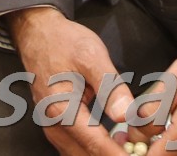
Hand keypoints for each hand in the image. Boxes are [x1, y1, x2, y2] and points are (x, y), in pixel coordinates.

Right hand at [12, 5, 131, 155]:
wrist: (38, 33)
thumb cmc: (65, 42)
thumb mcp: (92, 57)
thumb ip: (110, 88)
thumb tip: (126, 116)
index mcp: (62, 110)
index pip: (95, 144)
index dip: (118, 155)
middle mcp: (53, 125)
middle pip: (85, 155)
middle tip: (138, 153)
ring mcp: (51, 127)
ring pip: (78, 154)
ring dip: (101, 154)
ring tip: (128, 150)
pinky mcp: (54, 125)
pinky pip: (73, 147)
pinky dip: (91, 150)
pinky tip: (112, 144)